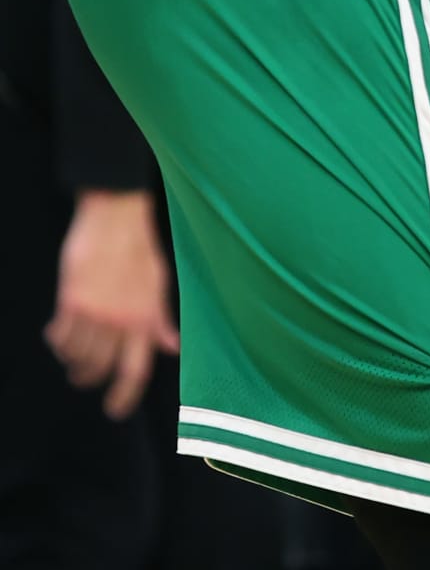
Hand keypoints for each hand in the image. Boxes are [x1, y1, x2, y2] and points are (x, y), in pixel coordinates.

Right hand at [45, 190, 179, 419]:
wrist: (115, 220)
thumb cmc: (139, 251)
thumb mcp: (159, 285)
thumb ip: (160, 320)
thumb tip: (171, 347)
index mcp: (145, 319)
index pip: (136, 369)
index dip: (125, 395)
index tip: (115, 410)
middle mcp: (120, 321)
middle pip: (100, 368)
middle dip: (89, 378)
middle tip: (84, 378)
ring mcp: (94, 312)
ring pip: (77, 355)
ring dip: (72, 360)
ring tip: (72, 355)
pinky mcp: (71, 301)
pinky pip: (59, 336)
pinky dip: (57, 341)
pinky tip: (58, 335)